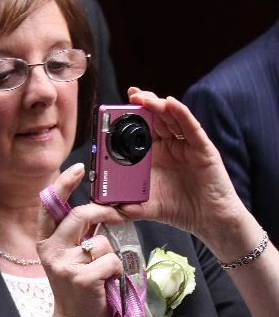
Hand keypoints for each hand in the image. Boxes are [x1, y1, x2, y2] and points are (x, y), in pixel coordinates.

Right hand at [37, 164, 123, 316]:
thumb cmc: (78, 289)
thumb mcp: (69, 258)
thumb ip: (78, 235)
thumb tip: (100, 210)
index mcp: (46, 241)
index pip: (49, 206)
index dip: (63, 184)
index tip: (78, 168)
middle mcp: (50, 249)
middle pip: (79, 214)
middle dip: (103, 212)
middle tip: (117, 216)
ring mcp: (64, 264)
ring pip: (101, 241)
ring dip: (111, 256)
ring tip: (103, 272)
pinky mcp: (81, 277)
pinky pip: (111, 260)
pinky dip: (117, 272)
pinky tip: (107, 284)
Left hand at [116, 88, 245, 242]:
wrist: (209, 220)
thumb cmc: (181, 210)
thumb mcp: (148, 207)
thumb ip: (129, 206)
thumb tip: (107, 208)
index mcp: (155, 155)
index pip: (141, 130)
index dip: (130, 117)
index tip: (115, 109)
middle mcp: (170, 146)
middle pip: (156, 118)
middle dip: (143, 104)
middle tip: (131, 96)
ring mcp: (186, 145)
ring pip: (172, 117)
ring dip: (158, 105)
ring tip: (145, 98)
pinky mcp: (202, 148)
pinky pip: (191, 127)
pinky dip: (181, 113)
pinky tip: (172, 104)